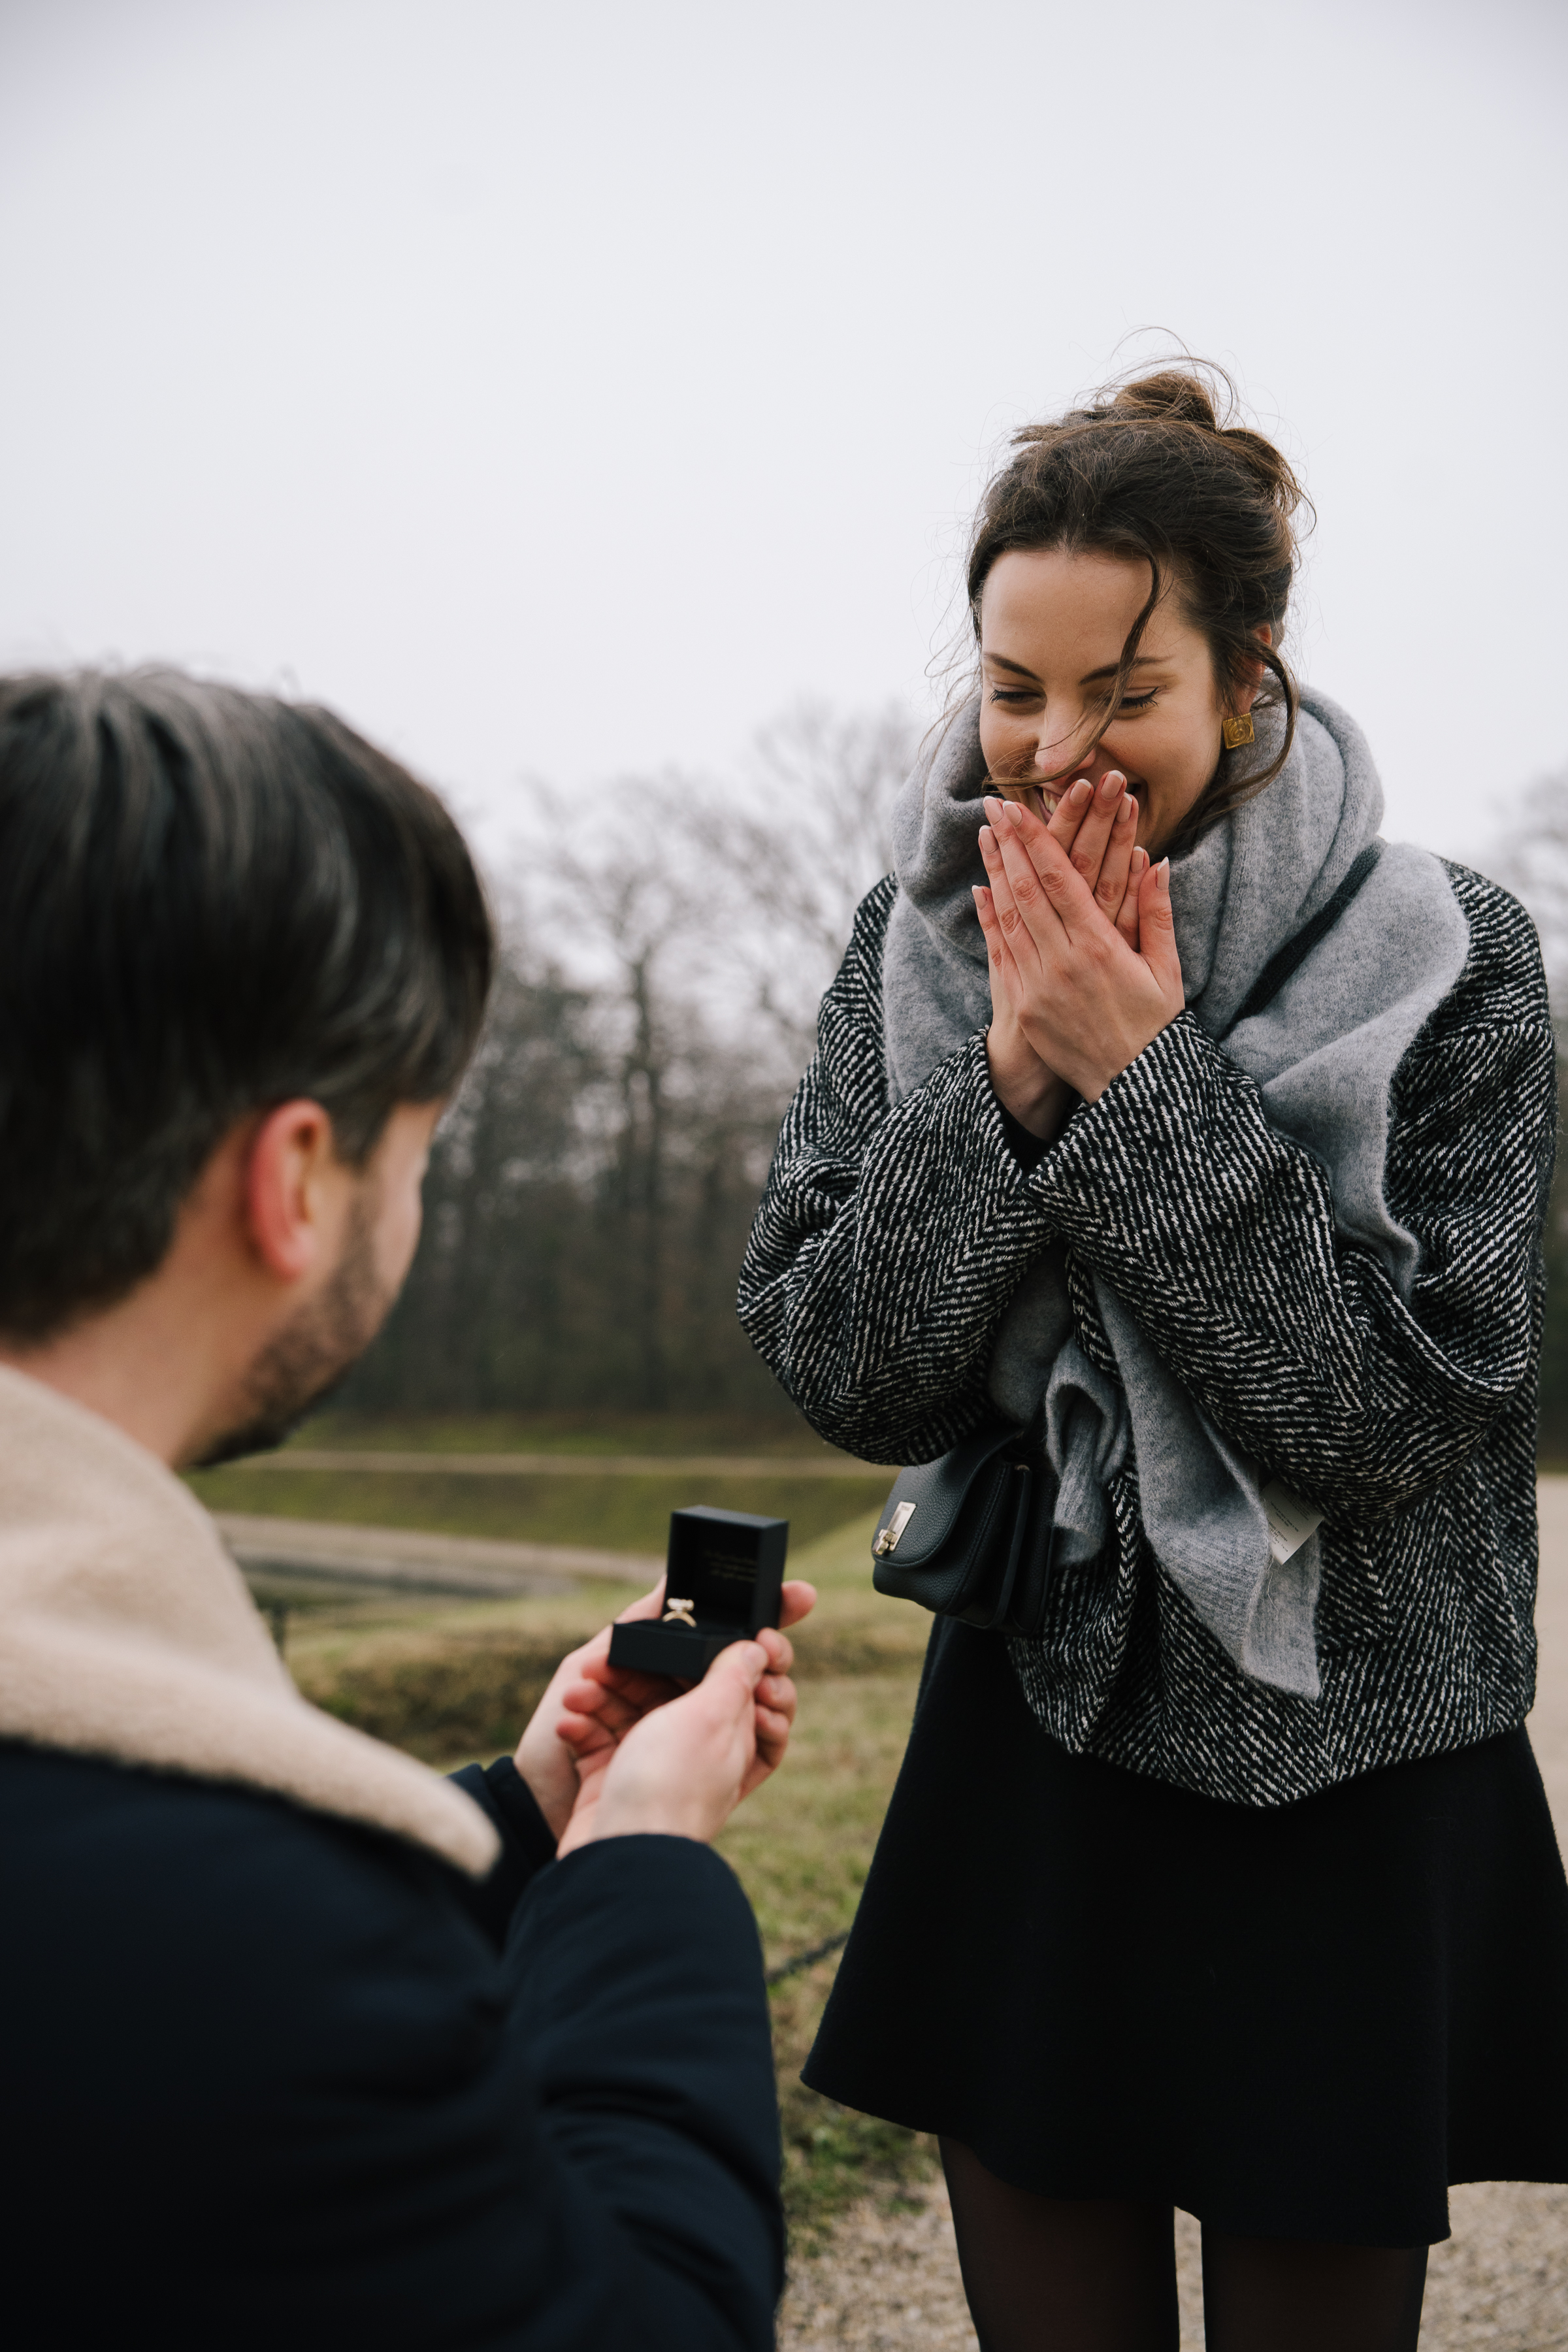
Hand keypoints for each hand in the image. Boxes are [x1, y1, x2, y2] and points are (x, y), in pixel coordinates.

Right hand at [556, 1629, 796, 1853]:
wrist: (618, 1858)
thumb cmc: (669, 1788)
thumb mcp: (711, 1718)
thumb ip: (732, 1677)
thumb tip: (759, 1648)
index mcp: (729, 1732)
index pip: (730, 1679)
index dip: (708, 1655)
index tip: (685, 1634)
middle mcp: (693, 1747)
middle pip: (666, 1687)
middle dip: (633, 1668)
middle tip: (601, 1659)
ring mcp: (651, 1765)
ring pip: (626, 1708)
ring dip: (598, 1693)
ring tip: (575, 1691)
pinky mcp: (612, 1782)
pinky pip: (596, 1740)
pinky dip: (581, 1727)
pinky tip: (568, 1724)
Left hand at [974, 794, 1183, 1101]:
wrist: (1133, 1087)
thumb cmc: (1156, 1026)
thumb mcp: (1166, 970)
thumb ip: (1157, 914)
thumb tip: (1155, 860)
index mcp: (1099, 947)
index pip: (1059, 880)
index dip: (1035, 840)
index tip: (1018, 808)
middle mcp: (1063, 962)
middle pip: (1027, 891)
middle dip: (1008, 844)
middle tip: (992, 805)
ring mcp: (1039, 985)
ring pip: (1009, 917)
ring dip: (995, 873)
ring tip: (985, 837)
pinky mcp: (1026, 1006)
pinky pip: (1003, 954)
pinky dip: (990, 920)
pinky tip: (981, 891)